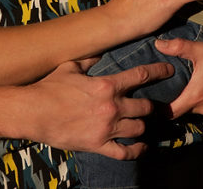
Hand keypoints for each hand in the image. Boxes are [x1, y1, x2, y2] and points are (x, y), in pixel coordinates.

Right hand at [25, 60, 174, 158]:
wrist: (33, 112)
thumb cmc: (50, 87)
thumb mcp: (70, 67)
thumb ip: (88, 59)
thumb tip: (99, 51)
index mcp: (107, 85)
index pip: (141, 76)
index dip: (158, 72)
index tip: (168, 70)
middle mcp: (112, 107)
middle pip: (145, 107)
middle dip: (152, 106)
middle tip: (156, 106)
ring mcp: (107, 128)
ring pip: (139, 128)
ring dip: (143, 126)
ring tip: (145, 124)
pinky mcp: (99, 145)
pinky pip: (125, 152)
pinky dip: (136, 150)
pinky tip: (141, 147)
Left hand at [155, 37, 202, 117]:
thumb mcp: (201, 49)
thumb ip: (178, 47)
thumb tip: (157, 44)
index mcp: (195, 96)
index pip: (171, 113)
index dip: (160, 109)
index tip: (153, 102)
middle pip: (184, 110)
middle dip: (176, 102)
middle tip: (169, 90)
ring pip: (198, 110)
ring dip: (193, 102)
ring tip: (188, 88)